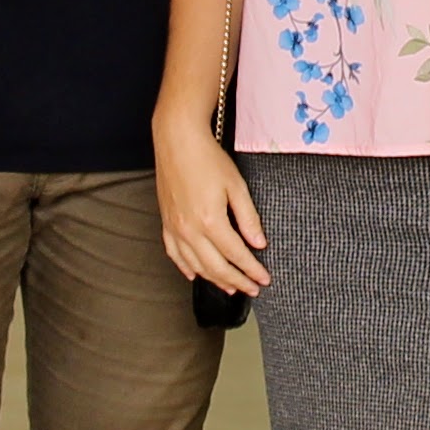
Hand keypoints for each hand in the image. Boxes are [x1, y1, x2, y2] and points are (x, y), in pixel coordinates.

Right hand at [155, 113, 266, 296]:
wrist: (177, 140)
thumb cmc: (207, 158)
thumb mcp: (236, 186)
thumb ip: (248, 218)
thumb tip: (259, 243)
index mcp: (210, 221)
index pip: (236, 255)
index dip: (252, 270)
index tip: (264, 279)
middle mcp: (189, 229)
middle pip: (215, 267)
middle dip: (236, 281)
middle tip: (252, 289)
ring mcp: (175, 228)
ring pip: (195, 265)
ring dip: (214, 279)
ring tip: (230, 287)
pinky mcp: (166, 222)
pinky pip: (174, 253)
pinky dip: (185, 268)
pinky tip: (195, 274)